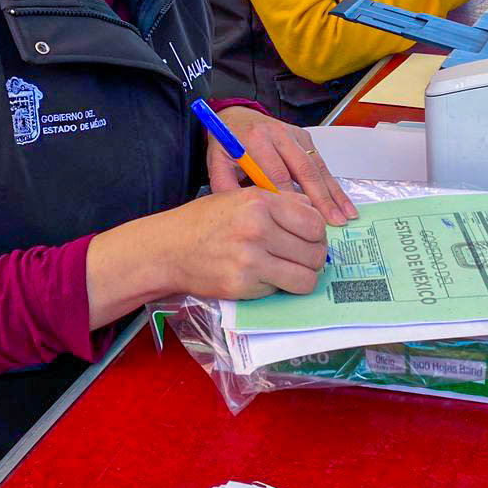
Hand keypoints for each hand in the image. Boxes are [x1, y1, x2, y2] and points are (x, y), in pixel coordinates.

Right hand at [87, 189, 327, 317]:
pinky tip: (265, 277)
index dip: (318, 234)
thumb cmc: (205, 222)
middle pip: (315, 251)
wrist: (169, 249)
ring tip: (290, 271)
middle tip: (302, 258)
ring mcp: (251, 259)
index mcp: (260, 202)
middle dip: (314, 258)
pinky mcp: (244, 285)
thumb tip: (316, 214)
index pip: (314, 222)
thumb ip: (280, 203)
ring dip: (303, 277)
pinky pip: (282, 290)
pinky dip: (280, 287)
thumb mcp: (241, 197)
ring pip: (305, 277)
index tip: (310, 239)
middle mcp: (258, 228)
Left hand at [210, 106, 356, 225]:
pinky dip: (333, 185)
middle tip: (331, 223)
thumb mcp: (217, 164)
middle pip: (303, 169)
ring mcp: (294, 134)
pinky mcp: (305, 137)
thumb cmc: (227, 145)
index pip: (276, 174)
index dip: (289, 200)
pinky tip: (344, 204)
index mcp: (255, 140)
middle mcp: (278, 134)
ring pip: (317, 167)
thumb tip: (245, 216)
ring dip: (333, 193)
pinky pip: (321, 164)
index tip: (299, 224)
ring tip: (345, 216)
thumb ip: (227, 188)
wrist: (235, 116)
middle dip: (319, 199)